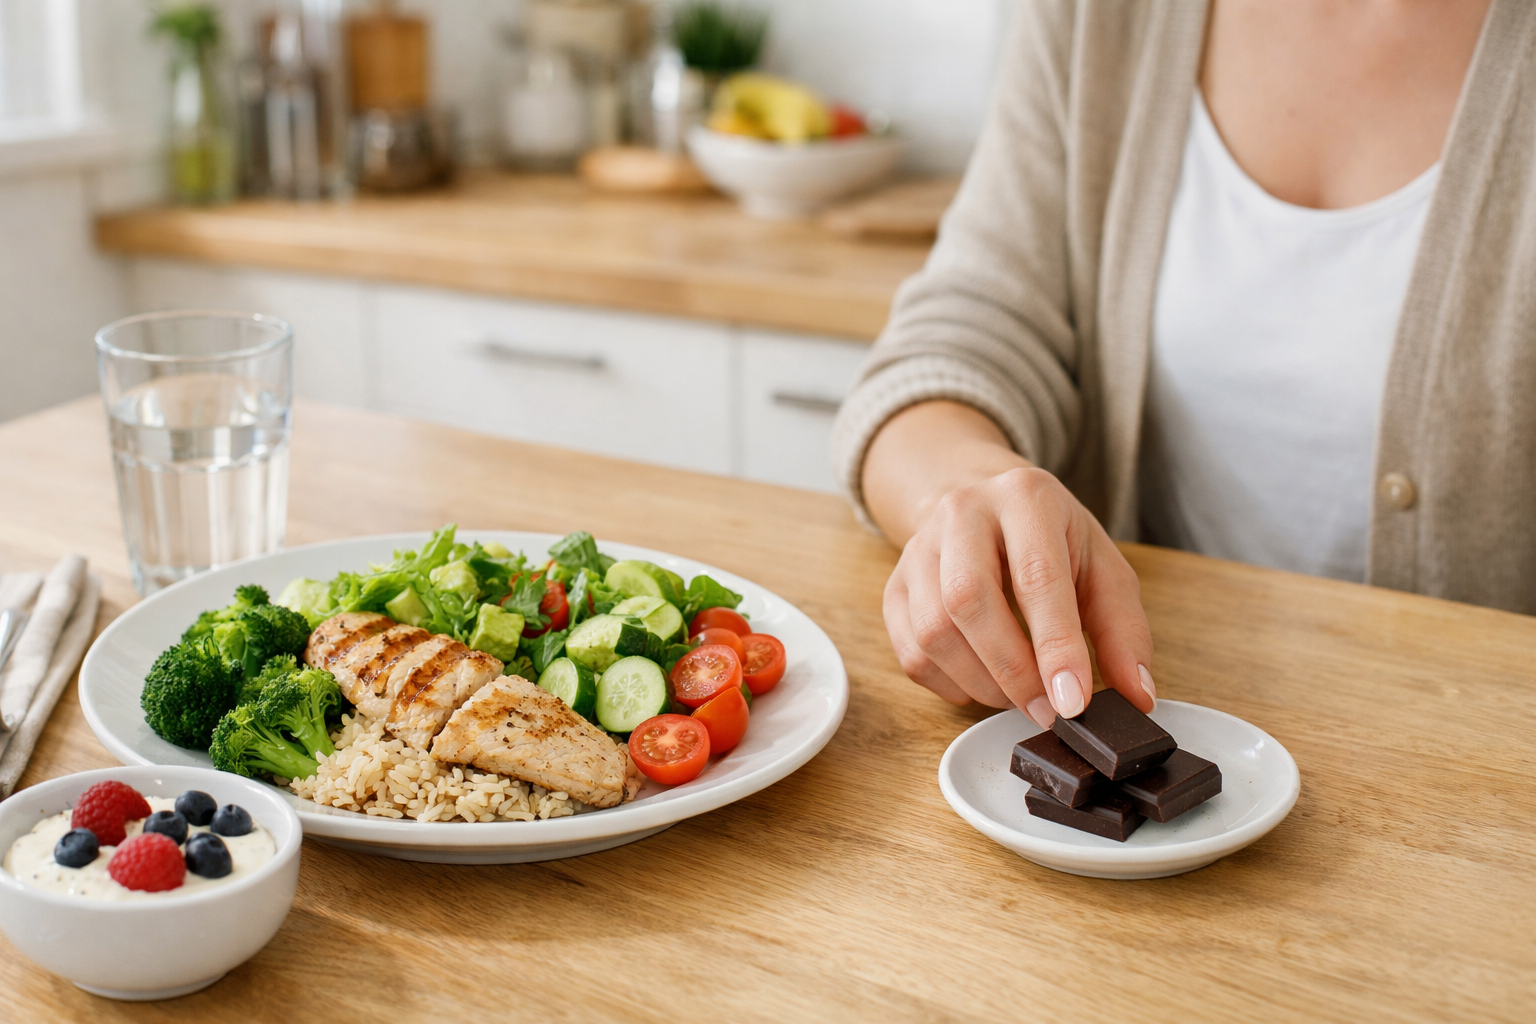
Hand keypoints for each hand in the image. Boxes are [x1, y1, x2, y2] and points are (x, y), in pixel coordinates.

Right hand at [863, 402, 1154, 726]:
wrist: (982, 502)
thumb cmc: (1050, 540)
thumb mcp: (1102, 568)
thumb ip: (1123, 630)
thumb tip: (1136, 697)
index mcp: (1025, 497)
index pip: (1036, 575)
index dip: (1055, 646)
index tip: (1073, 702)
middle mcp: (961, 512)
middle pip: (967, 600)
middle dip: (1011, 670)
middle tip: (1047, 712)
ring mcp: (917, 548)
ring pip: (932, 630)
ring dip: (980, 682)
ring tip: (1019, 696)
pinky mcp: (892, 585)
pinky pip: (909, 652)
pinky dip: (950, 684)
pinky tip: (983, 682)